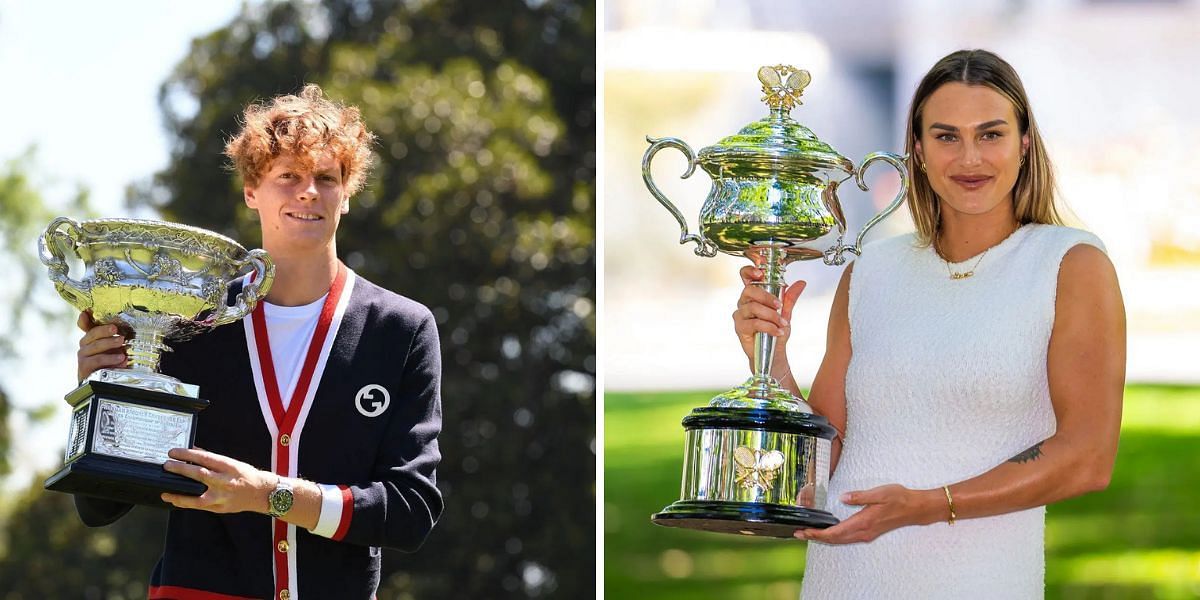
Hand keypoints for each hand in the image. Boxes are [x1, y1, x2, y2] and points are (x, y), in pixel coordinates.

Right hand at [76, 311, 126, 381]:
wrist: (101, 382)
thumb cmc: (109, 361)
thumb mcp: (115, 348)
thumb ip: (116, 338)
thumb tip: (125, 328)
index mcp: (92, 337)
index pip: (85, 325)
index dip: (84, 318)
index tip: (86, 311)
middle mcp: (85, 344)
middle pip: (92, 334)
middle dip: (104, 330)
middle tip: (115, 328)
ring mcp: (83, 356)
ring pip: (95, 346)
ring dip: (109, 344)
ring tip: (122, 343)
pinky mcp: (84, 367)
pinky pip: (96, 360)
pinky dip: (109, 359)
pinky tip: (121, 359)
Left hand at [161, 447, 273, 513]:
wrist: (261, 493)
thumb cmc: (246, 475)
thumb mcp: (232, 463)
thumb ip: (212, 459)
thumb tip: (194, 452)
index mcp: (228, 466)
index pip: (204, 458)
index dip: (187, 454)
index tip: (174, 452)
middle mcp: (225, 481)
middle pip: (199, 474)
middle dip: (180, 469)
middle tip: (167, 466)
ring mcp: (222, 496)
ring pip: (197, 496)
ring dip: (179, 494)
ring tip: (165, 492)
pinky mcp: (220, 508)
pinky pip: (199, 506)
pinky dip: (186, 503)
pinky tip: (176, 500)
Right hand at [732, 266, 806, 374]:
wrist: (774, 352)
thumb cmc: (776, 331)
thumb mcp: (786, 312)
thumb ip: (790, 297)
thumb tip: (801, 283)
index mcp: (754, 295)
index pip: (745, 277)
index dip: (750, 271)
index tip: (760, 273)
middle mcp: (744, 302)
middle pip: (749, 290)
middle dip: (767, 297)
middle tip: (780, 306)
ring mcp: (740, 314)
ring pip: (753, 307)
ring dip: (771, 315)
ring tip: (782, 323)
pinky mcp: (740, 327)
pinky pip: (754, 323)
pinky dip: (769, 327)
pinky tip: (777, 331)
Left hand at [793, 484, 940, 543]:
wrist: (915, 509)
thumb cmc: (899, 499)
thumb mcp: (880, 493)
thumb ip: (860, 496)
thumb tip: (844, 497)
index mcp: (864, 522)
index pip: (835, 533)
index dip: (818, 534)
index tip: (805, 531)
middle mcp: (864, 531)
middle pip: (835, 539)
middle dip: (816, 537)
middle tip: (799, 533)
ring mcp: (866, 534)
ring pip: (841, 540)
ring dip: (824, 538)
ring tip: (809, 533)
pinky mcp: (869, 533)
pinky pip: (847, 538)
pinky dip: (835, 537)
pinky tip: (829, 532)